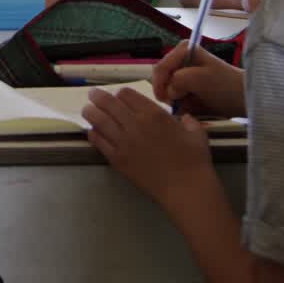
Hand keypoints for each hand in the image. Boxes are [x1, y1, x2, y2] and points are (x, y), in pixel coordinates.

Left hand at [83, 87, 215, 209]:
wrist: (185, 189)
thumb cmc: (194, 160)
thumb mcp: (196, 133)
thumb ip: (188, 121)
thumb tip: (184, 118)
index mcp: (153, 114)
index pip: (126, 94)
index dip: (120, 93)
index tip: (118, 96)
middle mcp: (134, 124)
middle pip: (107, 103)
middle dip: (97, 97)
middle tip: (92, 95)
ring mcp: (122, 142)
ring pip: (98, 120)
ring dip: (90, 112)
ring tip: (87, 110)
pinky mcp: (116, 159)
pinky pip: (98, 141)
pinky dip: (93, 133)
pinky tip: (92, 132)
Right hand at [152, 42, 245, 117]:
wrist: (245, 99)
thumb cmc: (225, 86)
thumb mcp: (201, 79)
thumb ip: (178, 80)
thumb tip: (169, 91)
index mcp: (184, 50)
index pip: (160, 68)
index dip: (161, 85)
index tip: (168, 101)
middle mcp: (182, 58)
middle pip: (162, 79)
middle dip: (168, 93)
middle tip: (180, 104)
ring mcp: (185, 72)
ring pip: (167, 89)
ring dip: (175, 100)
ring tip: (190, 105)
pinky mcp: (189, 86)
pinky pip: (175, 96)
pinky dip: (181, 104)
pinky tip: (192, 106)